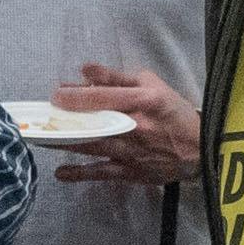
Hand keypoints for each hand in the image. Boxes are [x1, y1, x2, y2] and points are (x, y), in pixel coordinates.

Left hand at [51, 64, 199, 188]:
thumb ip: (117, 77)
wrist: (201, 149)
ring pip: (94, 146)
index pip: (105, 96)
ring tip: (41, 140)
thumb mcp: (151, 85)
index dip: (77, 96)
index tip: (55, 95)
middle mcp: (137, 127)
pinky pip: (102, 173)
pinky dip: (81, 174)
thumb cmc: (173, 111)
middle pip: (95, 122)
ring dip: (66, 143)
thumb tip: (85, 70)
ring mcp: (133, 152)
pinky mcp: (132, 172)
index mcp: (144, 100)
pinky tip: (61, 174)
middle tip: (42, 118)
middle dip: (66, 120)